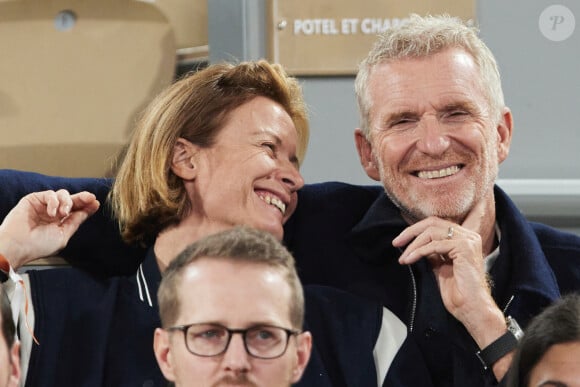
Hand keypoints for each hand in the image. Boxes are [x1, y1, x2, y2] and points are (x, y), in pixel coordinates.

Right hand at [0, 190, 99, 267]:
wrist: (18, 246)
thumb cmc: (38, 245)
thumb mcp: (63, 234)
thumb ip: (76, 221)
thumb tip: (89, 210)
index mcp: (60, 223)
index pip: (76, 211)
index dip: (86, 206)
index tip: (95, 203)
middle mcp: (52, 213)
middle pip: (72, 200)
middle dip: (82, 198)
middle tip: (90, 198)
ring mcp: (43, 206)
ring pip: (62, 194)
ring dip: (67, 202)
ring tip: (63, 213)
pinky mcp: (34, 199)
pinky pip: (49, 194)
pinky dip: (53, 202)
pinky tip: (52, 213)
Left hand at [393, 200, 504, 345]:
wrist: (470, 308)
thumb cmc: (458, 292)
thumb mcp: (440, 265)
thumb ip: (432, 252)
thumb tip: (416, 243)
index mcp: (464, 238)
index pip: (436, 224)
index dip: (416, 230)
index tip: (400, 241)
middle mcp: (469, 236)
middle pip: (432, 223)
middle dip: (411, 232)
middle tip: (396, 243)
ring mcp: (468, 240)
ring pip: (431, 232)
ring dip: (413, 245)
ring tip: (403, 257)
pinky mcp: (464, 248)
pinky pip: (434, 245)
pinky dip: (418, 252)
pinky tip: (409, 260)